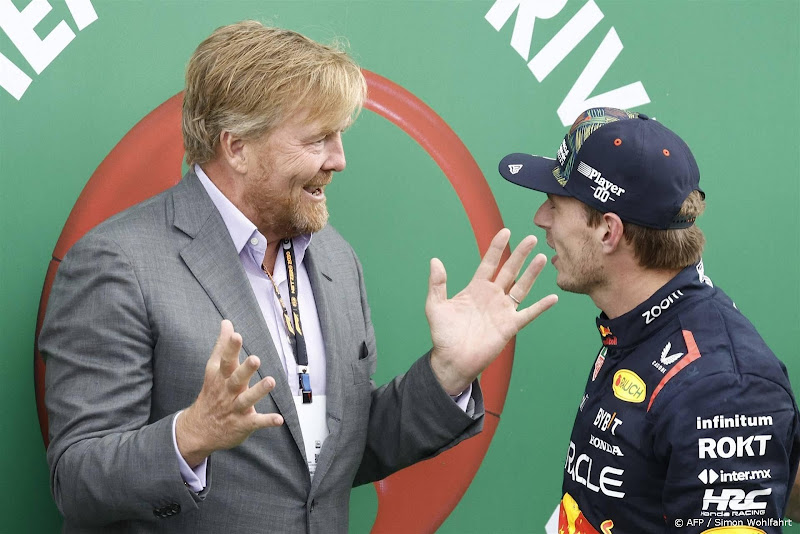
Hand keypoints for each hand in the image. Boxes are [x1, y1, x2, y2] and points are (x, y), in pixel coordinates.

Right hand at [176, 320, 283, 466]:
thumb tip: (227, 323)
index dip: (230, 348)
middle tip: (255, 359)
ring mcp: (234, 408)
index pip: (225, 360)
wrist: (198, 429)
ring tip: (271, 381)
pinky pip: (256, 422)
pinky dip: (267, 421)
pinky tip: (279, 419)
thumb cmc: (212, 393)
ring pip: (246, 399)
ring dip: (258, 391)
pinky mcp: (242, 423)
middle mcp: (227, 391)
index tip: (236, 335)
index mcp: (221, 377)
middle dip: (245, 369)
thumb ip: (222, 346)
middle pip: (236, 378)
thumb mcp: (214, 370)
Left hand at [427, 229, 557, 394]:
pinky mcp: (510, 326)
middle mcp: (492, 296)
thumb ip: (437, 284)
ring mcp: (502, 310)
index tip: (505, 232)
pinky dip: (541, 306)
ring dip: (532, 273)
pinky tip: (553, 297)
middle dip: (520, 254)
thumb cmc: (443, 335)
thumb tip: (435, 261)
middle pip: (509, 271)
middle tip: (531, 238)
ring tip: (542, 258)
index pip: (489, 263)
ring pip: (521, 287)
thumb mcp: (435, 306)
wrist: (453, 360)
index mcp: (475, 289)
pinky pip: (529, 313)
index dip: (496, 248)